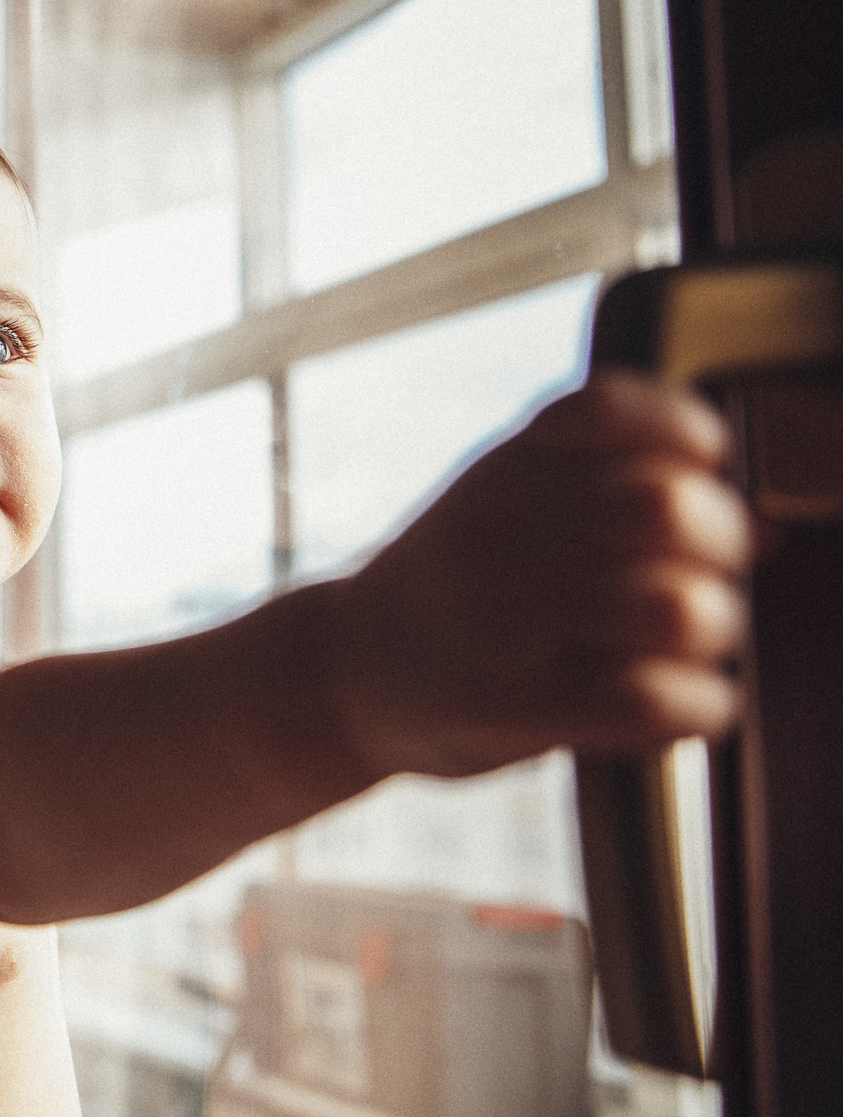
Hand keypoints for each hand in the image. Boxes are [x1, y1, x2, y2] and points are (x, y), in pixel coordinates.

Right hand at [328, 370, 756, 779]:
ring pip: (681, 609)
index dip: (685, 436)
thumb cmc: (455, 590)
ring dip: (708, 631)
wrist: (340, 673)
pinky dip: (695, 705)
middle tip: (692, 575)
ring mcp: (502, 618)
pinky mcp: (514, 706)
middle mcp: (501, 528)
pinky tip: (673, 702)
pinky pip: (657, 700)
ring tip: (679, 644)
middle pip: (671, 509)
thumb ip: (620, 491)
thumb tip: (776, 522)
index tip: (691, 468)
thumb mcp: (509, 505)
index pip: (620, 410)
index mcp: (507, 467)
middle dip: (716, 547)